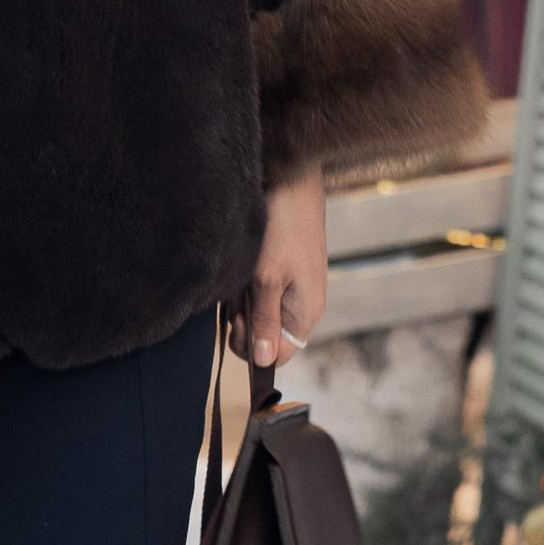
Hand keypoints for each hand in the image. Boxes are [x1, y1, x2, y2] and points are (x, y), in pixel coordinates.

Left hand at [248, 171, 327, 369]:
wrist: (291, 181)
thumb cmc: (283, 228)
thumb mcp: (267, 280)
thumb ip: (264, 322)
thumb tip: (263, 362)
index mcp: (305, 313)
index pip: (277, 356)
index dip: (252, 348)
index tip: (238, 322)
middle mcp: (302, 305)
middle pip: (264, 335)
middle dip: (245, 319)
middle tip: (239, 291)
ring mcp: (293, 287)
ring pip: (258, 311)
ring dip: (242, 298)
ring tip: (243, 270)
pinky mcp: (283, 270)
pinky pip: (258, 290)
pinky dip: (245, 282)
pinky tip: (245, 262)